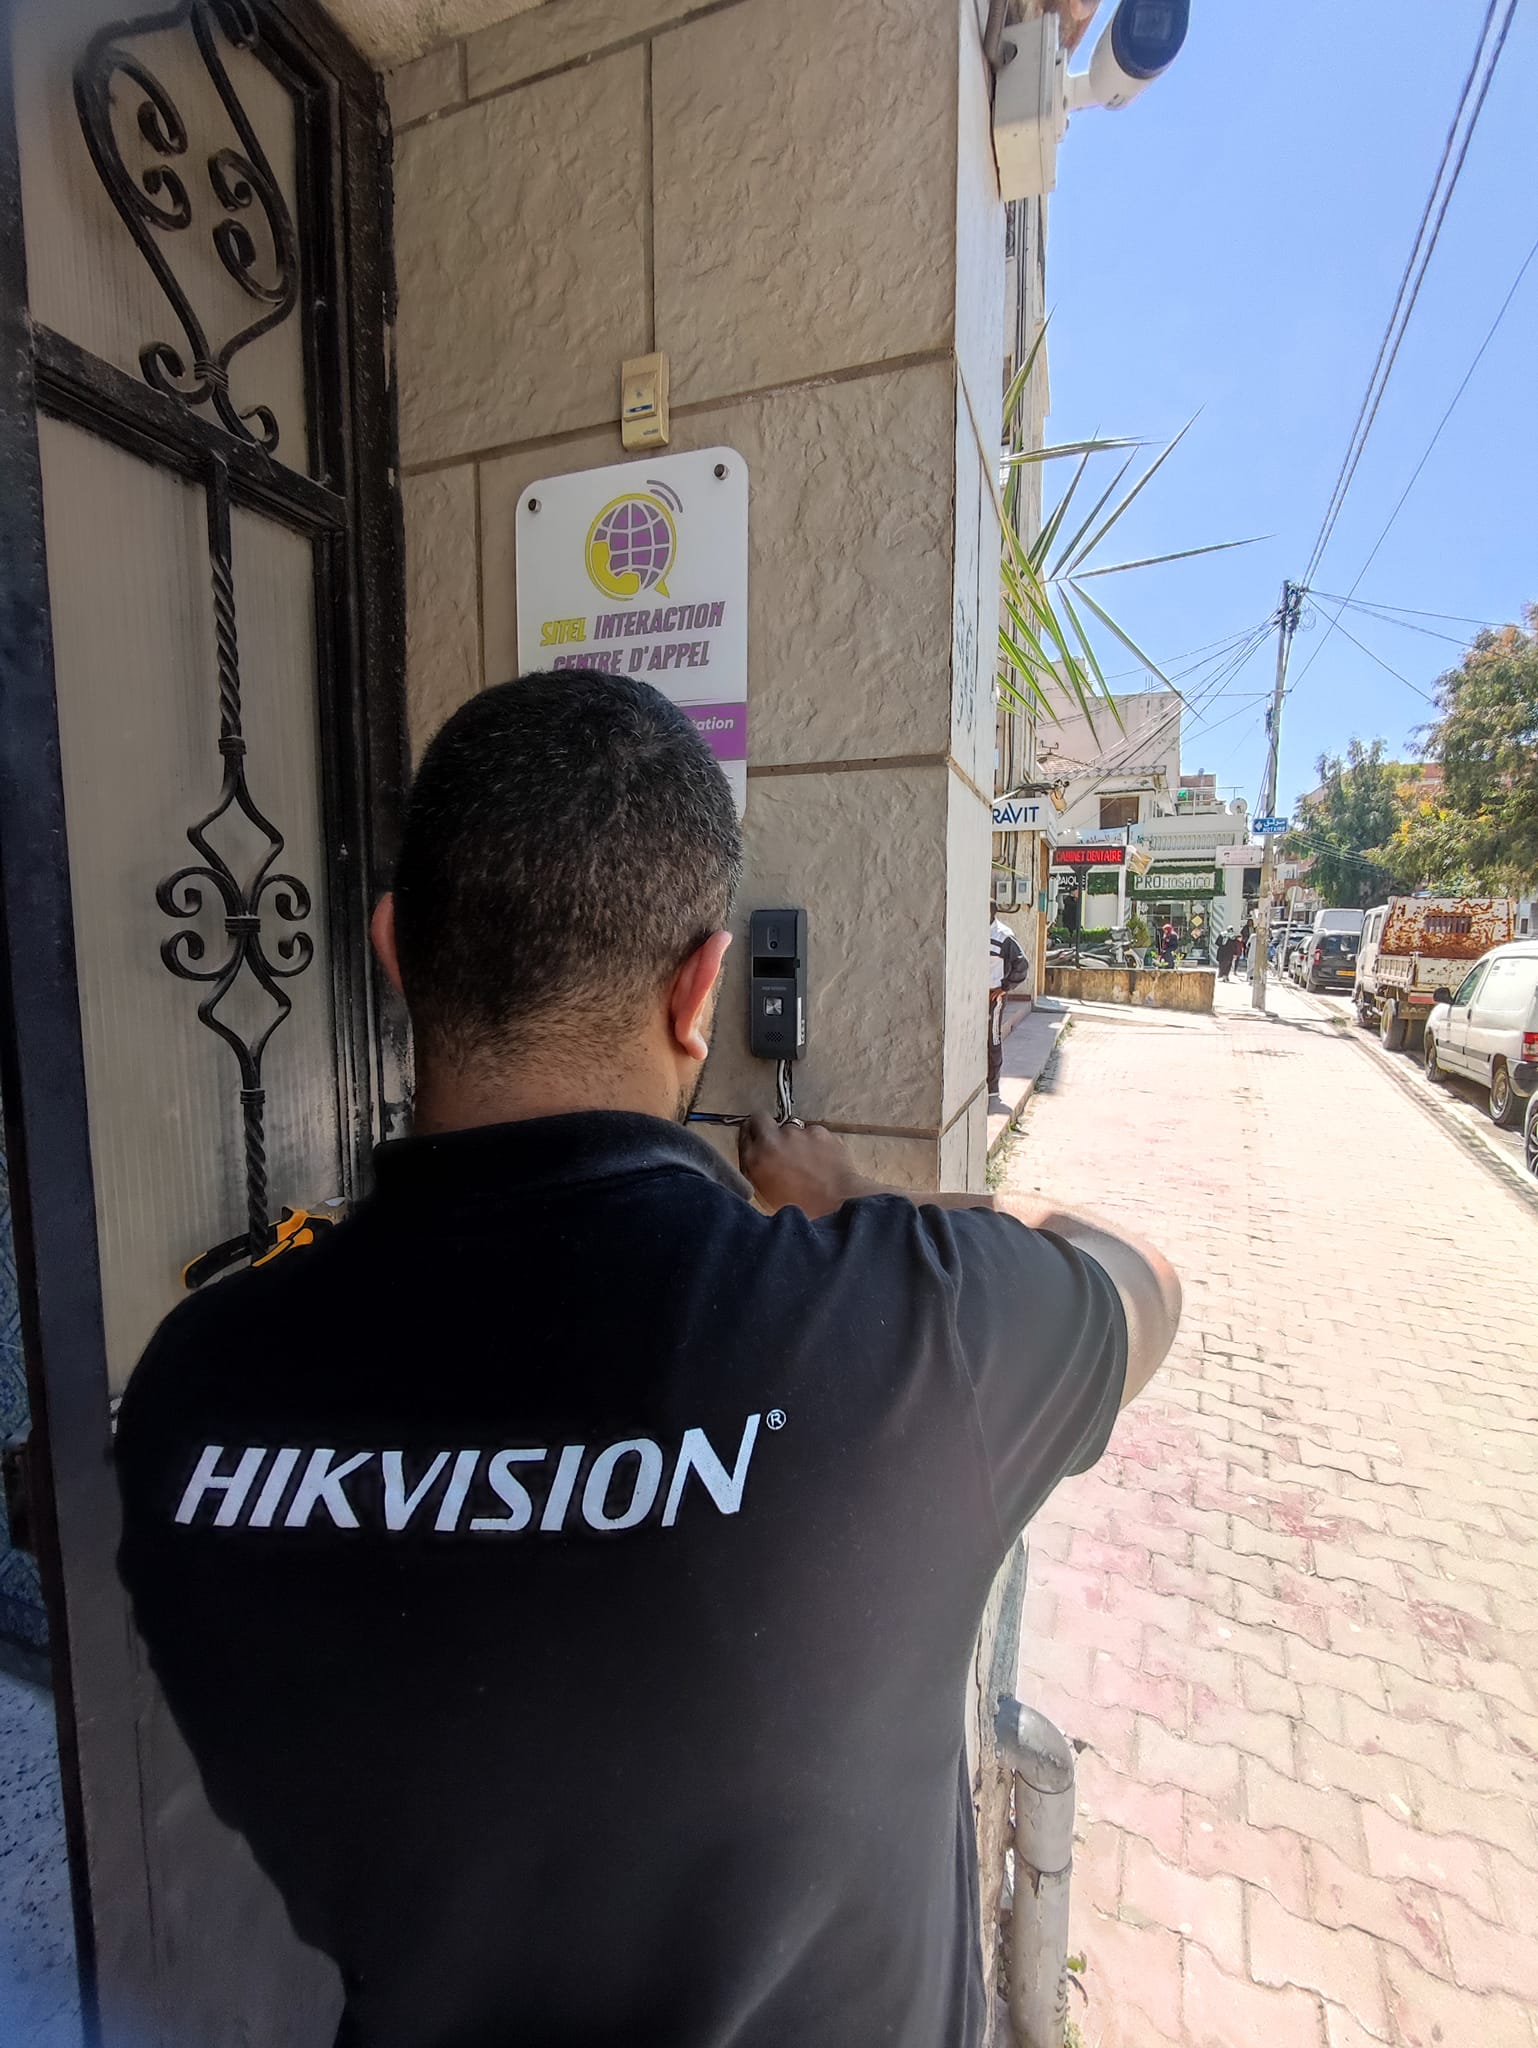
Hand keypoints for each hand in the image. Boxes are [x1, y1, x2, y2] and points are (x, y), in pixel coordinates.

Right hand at [737, 1116, 873, 1216]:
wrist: (835, 1206)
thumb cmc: (801, 1209)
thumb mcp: (765, 1196)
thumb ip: (756, 1171)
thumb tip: (757, 1158)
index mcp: (754, 1159)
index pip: (744, 1134)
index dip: (752, 1137)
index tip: (757, 1141)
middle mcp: (771, 1140)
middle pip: (760, 1119)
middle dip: (766, 1127)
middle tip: (777, 1143)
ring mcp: (796, 1133)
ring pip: (790, 1128)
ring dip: (795, 1140)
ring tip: (807, 1161)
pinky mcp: (818, 1131)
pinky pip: (813, 1133)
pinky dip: (816, 1143)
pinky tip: (822, 1159)